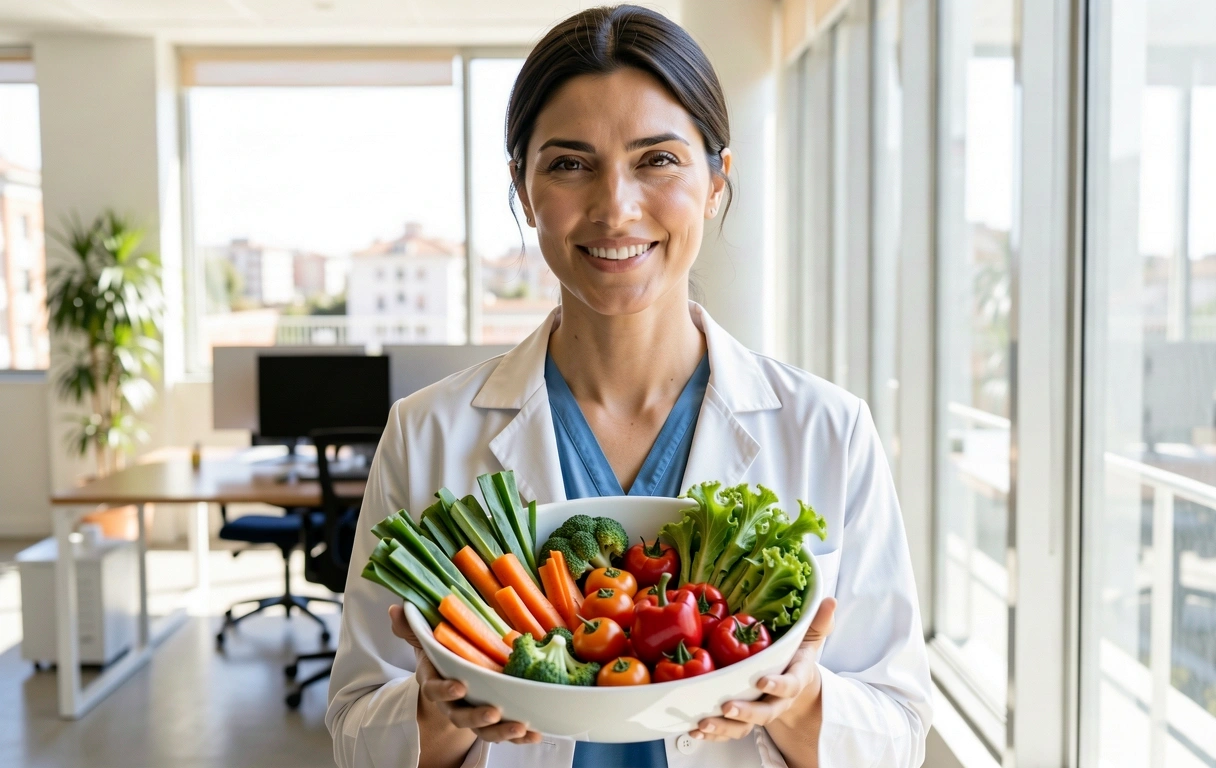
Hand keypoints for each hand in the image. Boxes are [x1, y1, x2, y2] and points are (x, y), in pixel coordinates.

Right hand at [389, 605, 541, 744]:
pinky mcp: (492, 723)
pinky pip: (504, 733)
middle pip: (460, 717)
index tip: (460, 686)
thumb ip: (412, 627)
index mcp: (435, 683)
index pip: (435, 690)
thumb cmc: (439, 657)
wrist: (447, 682)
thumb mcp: (425, 640)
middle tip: (493, 712)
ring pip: (484, 731)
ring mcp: (473, 715)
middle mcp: (452, 704)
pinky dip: (520, 737)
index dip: (445, 690)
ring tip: (522, 727)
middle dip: (477, 718)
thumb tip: (396, 609)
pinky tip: (536, 734)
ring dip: (502, 732)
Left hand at [689, 598, 836, 742]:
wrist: (792, 685)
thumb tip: (830, 600)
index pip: (790, 685)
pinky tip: (695, 730)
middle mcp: (777, 701)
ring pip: (744, 727)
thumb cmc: (796, 658)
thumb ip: (817, 621)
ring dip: (722, 727)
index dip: (777, 686)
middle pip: (765, 712)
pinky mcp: (743, 720)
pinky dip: (712, 734)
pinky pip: (728, 732)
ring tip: (702, 723)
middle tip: (727, 707)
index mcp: (794, 679)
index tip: (762, 681)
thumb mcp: (808, 638)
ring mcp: (759, 712)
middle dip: (746, 712)